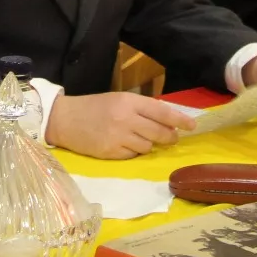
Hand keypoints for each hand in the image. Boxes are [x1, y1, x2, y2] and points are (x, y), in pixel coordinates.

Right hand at [45, 91, 196, 158]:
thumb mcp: (118, 100)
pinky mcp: (110, 152)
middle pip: (159, 132)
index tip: (192, 126)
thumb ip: (141, 109)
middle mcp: (125, 118)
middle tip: (172, 138)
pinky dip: (133, 153)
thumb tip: (168, 120)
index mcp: (128, 101)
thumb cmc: (93, 107)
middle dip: (169, 137)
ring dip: (148, 145)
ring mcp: (118, 137)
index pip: (161, 111)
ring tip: (138, 139)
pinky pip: (133, 156)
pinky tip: (124, 145)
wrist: (64, 119)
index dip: (179, 119)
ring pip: (148, 147)